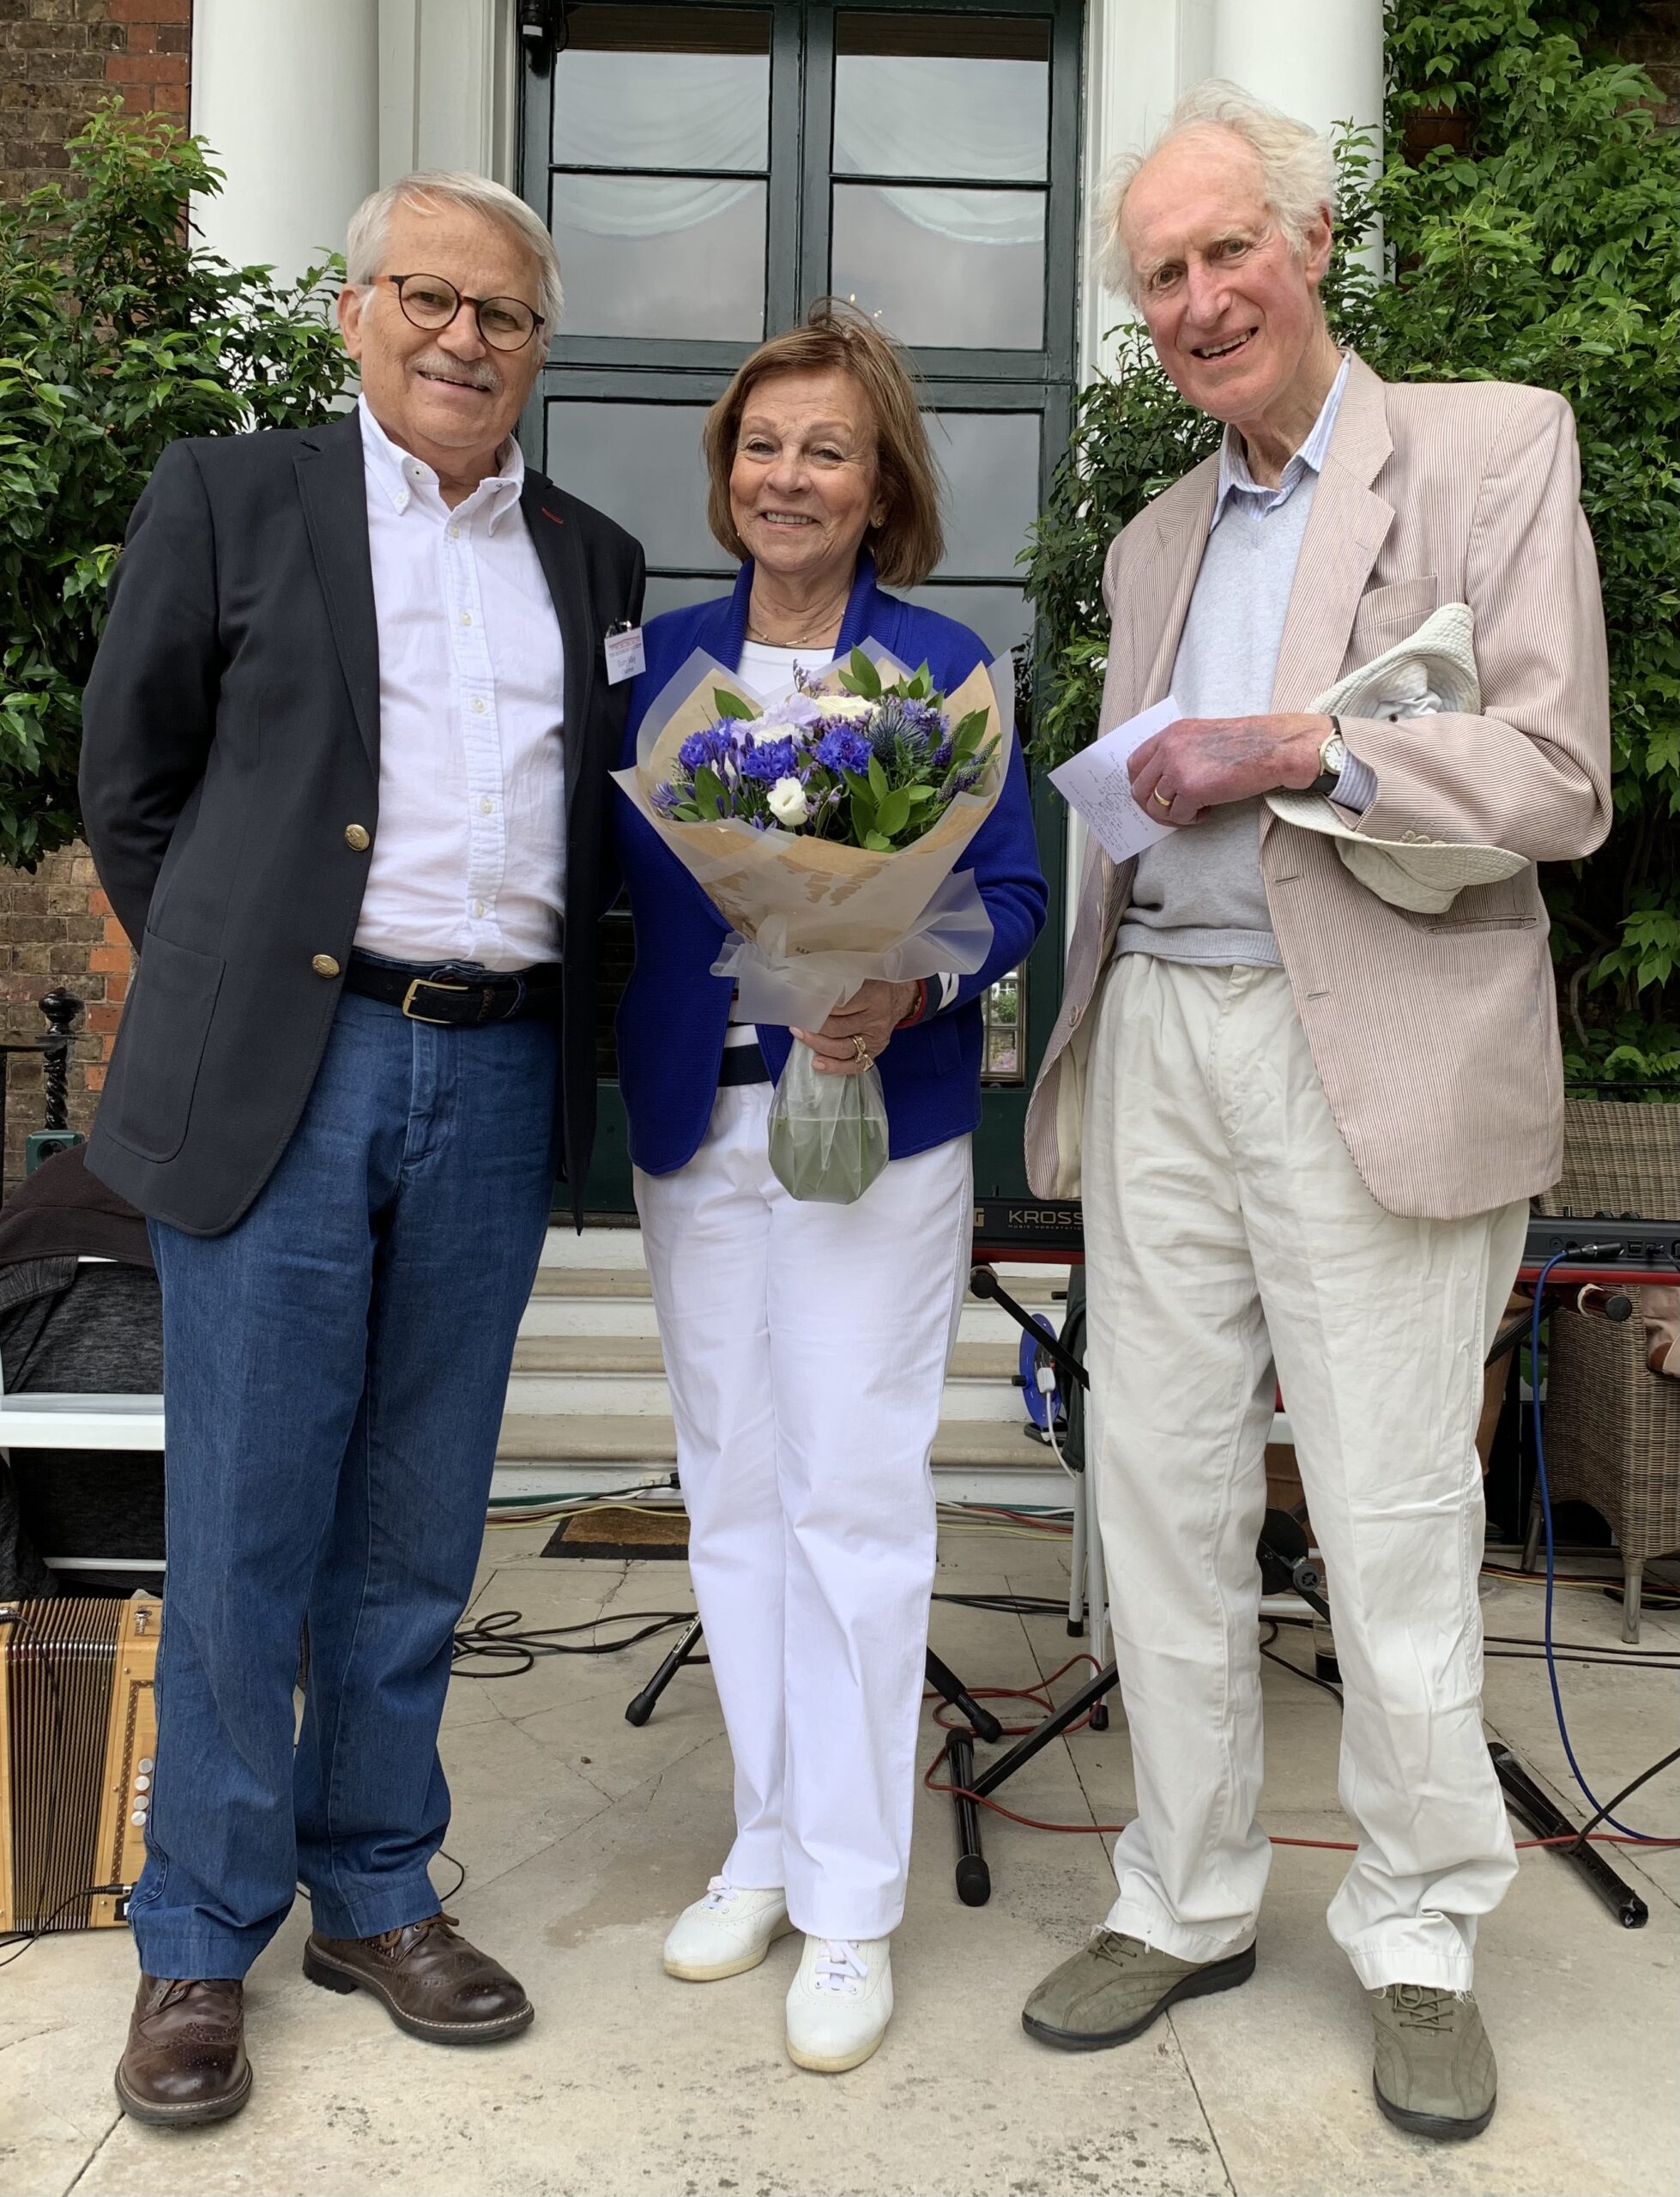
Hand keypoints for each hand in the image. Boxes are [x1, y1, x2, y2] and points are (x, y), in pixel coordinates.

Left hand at [792, 980, 919, 1076]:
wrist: (899, 996)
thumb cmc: (874, 983)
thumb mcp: (861, 974)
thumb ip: (840, 981)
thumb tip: (808, 987)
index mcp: (873, 996)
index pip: (839, 1006)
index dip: (817, 1007)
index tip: (800, 1005)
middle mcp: (875, 1019)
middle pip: (838, 1029)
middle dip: (813, 1027)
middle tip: (796, 1022)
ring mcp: (876, 1038)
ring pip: (843, 1048)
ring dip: (818, 1044)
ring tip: (801, 1036)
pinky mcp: (876, 1051)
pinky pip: (855, 1065)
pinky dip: (835, 1067)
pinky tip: (818, 1064)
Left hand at [1128, 713, 1328, 825]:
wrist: (1271, 748)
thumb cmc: (1244, 743)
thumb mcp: (1201, 736)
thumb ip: (1178, 751)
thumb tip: (1161, 782)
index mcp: (1170, 734)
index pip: (1134, 763)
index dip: (1140, 785)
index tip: (1152, 795)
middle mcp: (1169, 749)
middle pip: (1139, 789)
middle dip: (1153, 807)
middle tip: (1173, 811)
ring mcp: (1178, 769)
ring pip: (1157, 806)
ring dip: (1174, 815)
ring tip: (1194, 811)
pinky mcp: (1191, 789)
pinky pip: (1178, 816)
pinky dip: (1190, 820)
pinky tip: (1206, 812)